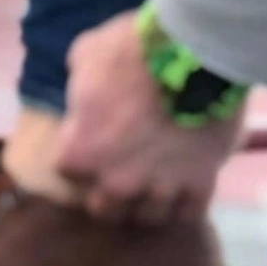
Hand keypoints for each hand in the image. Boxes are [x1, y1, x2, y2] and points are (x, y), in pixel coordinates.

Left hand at [54, 12, 243, 224]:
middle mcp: (117, 181)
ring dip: (148, 203)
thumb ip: (79, 81)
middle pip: (105, 210)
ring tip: (156, 186)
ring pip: (148, 218)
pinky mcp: (200, 184)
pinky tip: (187, 189)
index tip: (89, 140)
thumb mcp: (87, 53)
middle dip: (109, 193)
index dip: (79, 154)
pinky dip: (187, 204)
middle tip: (121, 172)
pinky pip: (190, 214)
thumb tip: (82, 88)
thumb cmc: (134, 47)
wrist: (196, 51)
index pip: (66, 170)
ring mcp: (160, 187)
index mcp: (83, 151)